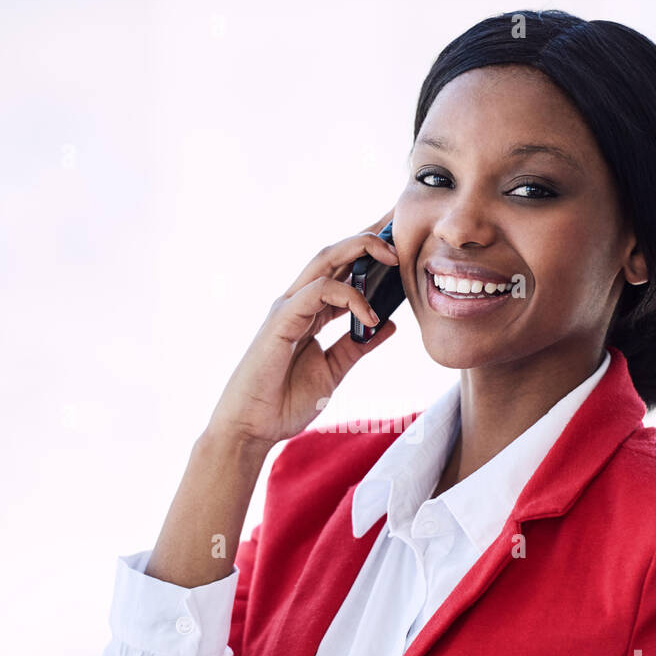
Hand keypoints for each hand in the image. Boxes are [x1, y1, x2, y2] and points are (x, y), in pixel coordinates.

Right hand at [205, 209, 399, 448]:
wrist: (253, 428)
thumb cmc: (284, 401)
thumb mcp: (333, 370)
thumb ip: (358, 345)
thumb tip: (389, 323)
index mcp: (310, 311)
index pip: (343, 269)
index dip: (370, 252)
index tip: (402, 243)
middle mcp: (298, 302)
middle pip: (335, 253)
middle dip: (369, 237)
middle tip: (402, 228)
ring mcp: (287, 308)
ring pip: (324, 261)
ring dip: (360, 250)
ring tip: (393, 257)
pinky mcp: (280, 320)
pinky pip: (317, 292)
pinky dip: (347, 297)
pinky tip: (369, 314)